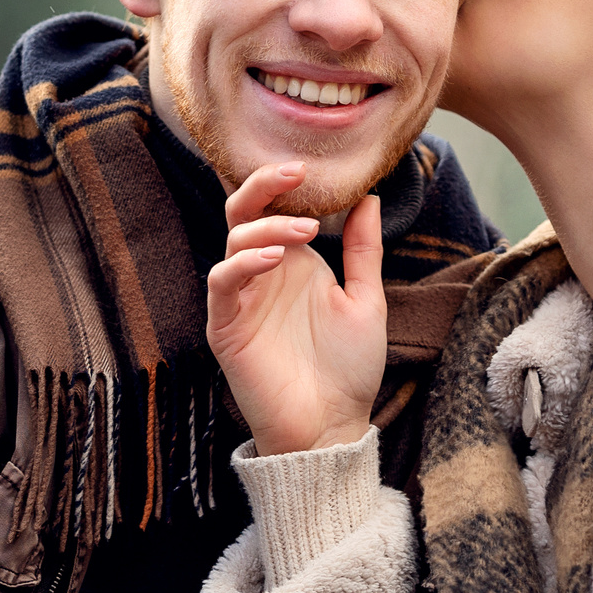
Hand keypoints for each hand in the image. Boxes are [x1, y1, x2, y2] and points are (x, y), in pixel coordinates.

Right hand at [206, 163, 386, 455]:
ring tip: (306, 232)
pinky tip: (273, 261)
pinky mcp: (225, 327)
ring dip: (267, 228)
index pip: (276, 208)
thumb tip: (370, 197)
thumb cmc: (349, 368)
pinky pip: (222, 283)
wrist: (333, 426)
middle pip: (243, 212)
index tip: (312, 166)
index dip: (284, 183)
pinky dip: (243, 264)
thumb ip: (363, 250)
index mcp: (294, 263)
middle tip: (296, 173)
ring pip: (233, 241)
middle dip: (264, 186)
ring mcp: (241, 299)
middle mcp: (263, 274)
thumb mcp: (366, 300)